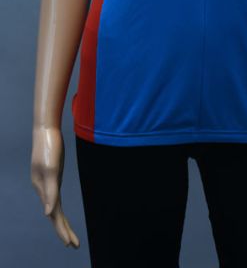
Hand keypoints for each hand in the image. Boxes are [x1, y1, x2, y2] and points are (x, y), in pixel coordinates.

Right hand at [31, 126, 79, 247]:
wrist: (47, 129)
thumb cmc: (49, 147)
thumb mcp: (51, 168)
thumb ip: (49, 191)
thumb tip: (48, 213)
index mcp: (43, 189)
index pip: (54, 215)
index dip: (62, 230)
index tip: (70, 243)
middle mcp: (44, 188)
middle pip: (54, 215)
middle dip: (63, 231)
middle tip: (74, 246)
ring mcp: (47, 182)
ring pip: (54, 208)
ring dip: (62, 223)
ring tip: (70, 237)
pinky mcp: (52, 176)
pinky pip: (55, 198)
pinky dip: (58, 210)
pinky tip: (59, 215)